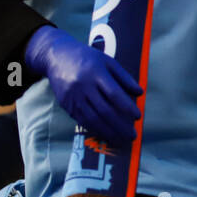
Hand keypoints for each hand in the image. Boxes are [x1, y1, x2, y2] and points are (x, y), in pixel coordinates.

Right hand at [24, 25, 141, 145]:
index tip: (137, 116)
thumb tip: (139, 93)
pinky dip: (94, 128)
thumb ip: (124, 77)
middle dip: (119, 125)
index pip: (114, 93)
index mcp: (95, 72)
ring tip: (120, 139)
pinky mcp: (66, 104)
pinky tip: (104, 133)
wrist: (57, 57)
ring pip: (92, 118)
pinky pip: (81, 119)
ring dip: (108, 131)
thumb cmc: (86, 58)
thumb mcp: (107, 61)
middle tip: (132, 135)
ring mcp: (73, 96)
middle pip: (104, 110)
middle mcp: (83, 85)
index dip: (126, 106)